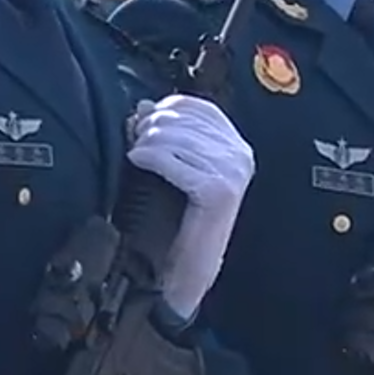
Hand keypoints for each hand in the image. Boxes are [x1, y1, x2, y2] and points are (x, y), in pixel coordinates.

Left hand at [126, 94, 255, 320]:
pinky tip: (136, 161)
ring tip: (135, 155)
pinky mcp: (217, 190)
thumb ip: (168, 134)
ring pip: (174, 137)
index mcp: (236, 145)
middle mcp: (240, 155)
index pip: (196, 106)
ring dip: (146, 143)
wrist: (190, 268)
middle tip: (133, 141)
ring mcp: (232, 172)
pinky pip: (171, 160)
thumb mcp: (179, 167)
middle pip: (182, 119)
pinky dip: (149, 157)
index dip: (164, 108)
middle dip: (150, 127)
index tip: (142, 121)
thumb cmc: (179, 218)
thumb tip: (143, 106)